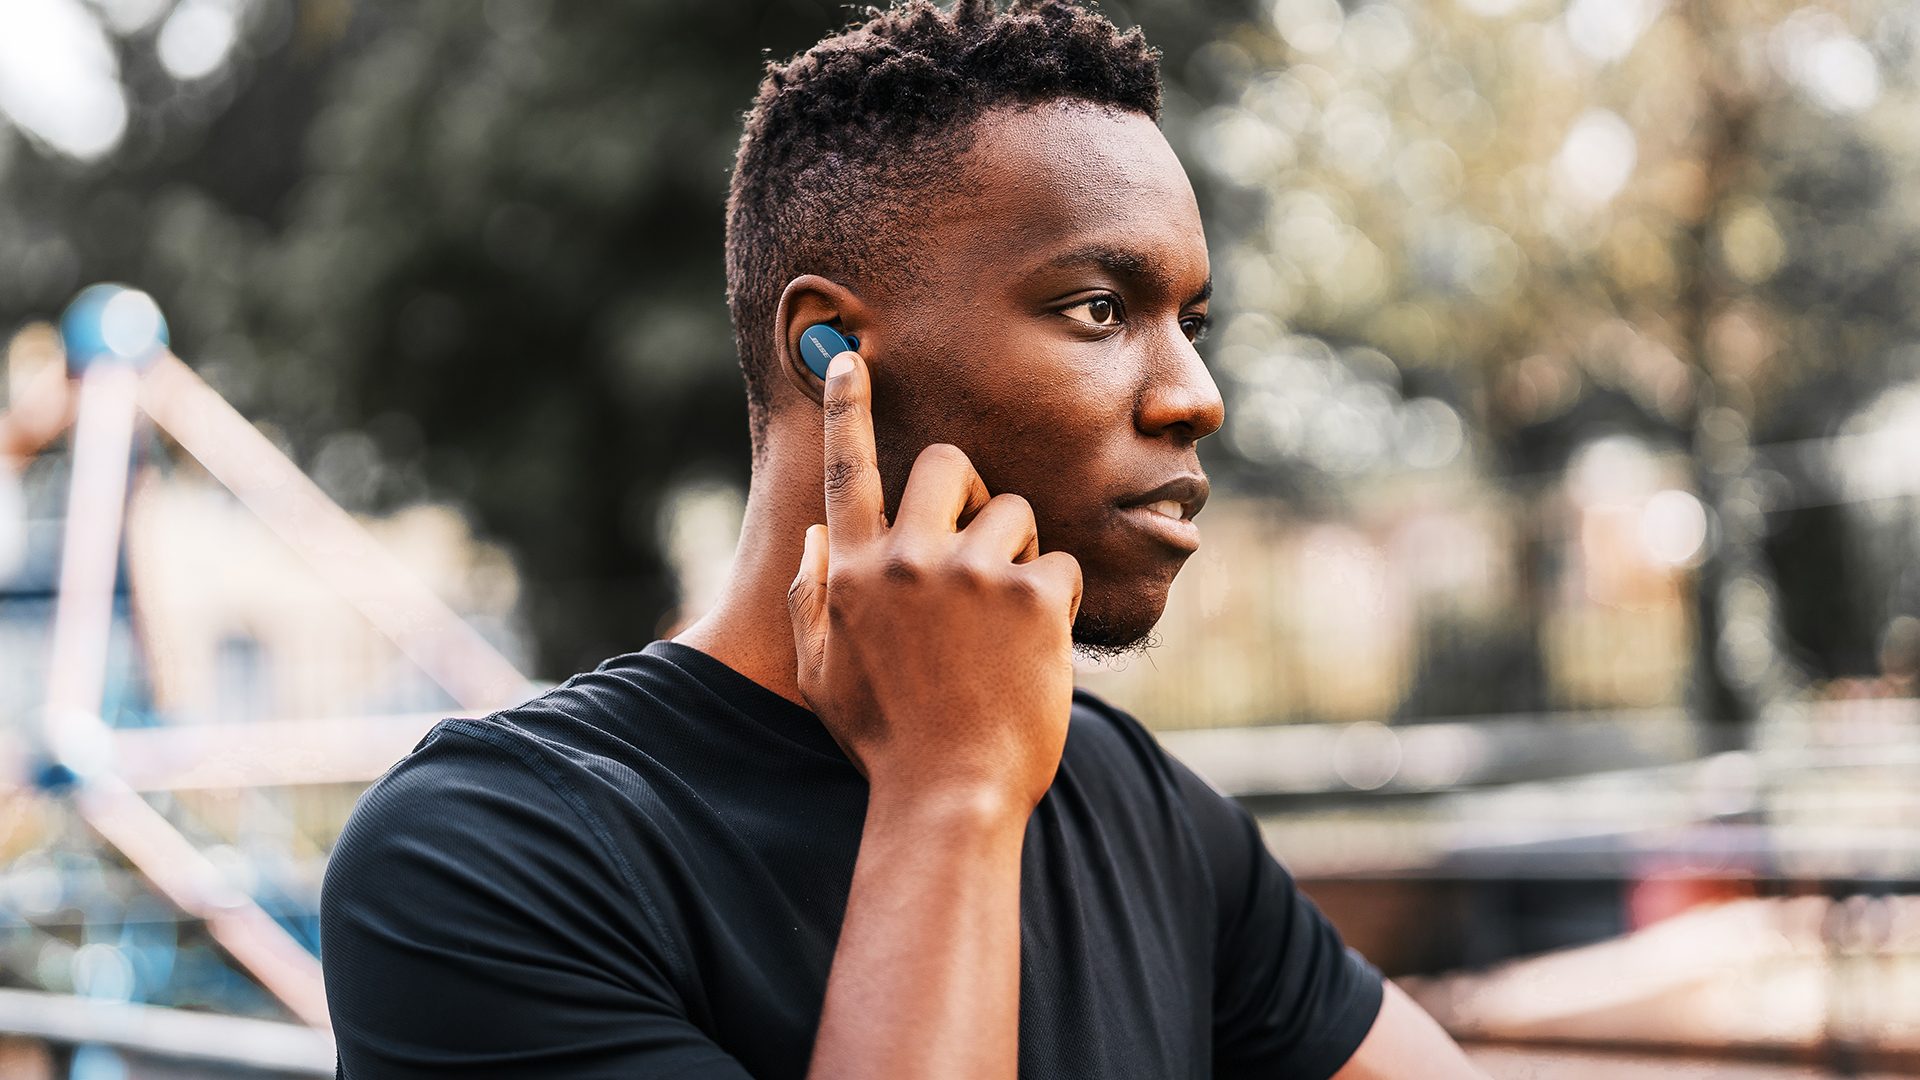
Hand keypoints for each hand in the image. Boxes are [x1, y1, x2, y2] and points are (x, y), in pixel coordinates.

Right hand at [787, 350, 1082, 814]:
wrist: (950, 796)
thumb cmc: (886, 741)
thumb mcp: (822, 674)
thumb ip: (811, 598)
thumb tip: (816, 536)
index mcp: (853, 572)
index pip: (848, 470)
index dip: (847, 407)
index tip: (850, 357)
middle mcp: (907, 559)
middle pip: (948, 462)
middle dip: (970, 491)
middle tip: (980, 545)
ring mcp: (972, 575)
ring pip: (1017, 510)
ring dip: (1022, 552)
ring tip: (1010, 621)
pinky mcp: (1033, 598)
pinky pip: (1063, 564)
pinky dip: (1061, 603)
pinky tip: (1040, 651)